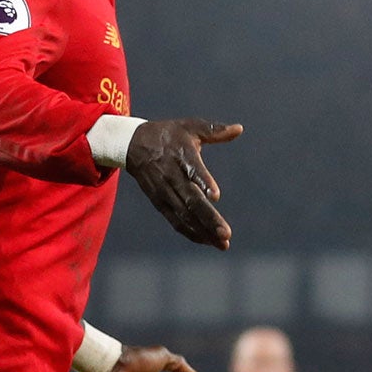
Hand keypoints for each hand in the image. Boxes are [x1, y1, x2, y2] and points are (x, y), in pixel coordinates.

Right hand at [124, 120, 240, 249]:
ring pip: (184, 216)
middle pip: (191, 201)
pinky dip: (191, 232)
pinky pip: (176, 221)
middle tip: (226, 234)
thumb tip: (239, 129)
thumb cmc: (168, 135)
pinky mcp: (160, 203)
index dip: (204, 182)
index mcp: (181, 155)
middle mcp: (171, 176)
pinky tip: (207, 241)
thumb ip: (215, 130)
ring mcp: (164, 192)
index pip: (193, 170)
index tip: (216, 195)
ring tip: (222, 244)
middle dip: (209, 219)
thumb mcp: (190, 127)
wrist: (132, 144)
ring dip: (203, 231)